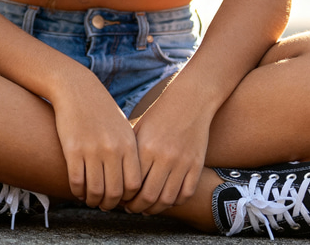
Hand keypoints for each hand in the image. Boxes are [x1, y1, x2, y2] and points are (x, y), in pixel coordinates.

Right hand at [50, 73, 141, 209]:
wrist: (76, 88)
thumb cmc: (100, 109)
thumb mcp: (121, 127)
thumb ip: (128, 152)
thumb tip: (131, 183)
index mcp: (128, 144)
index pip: (134, 185)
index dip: (128, 198)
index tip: (121, 199)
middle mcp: (113, 149)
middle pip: (115, 193)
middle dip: (109, 204)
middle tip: (103, 205)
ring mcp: (92, 150)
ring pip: (96, 191)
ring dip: (92, 200)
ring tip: (90, 199)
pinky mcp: (73, 149)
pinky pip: (77, 182)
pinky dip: (77, 191)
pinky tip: (77, 189)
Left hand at [125, 78, 208, 215]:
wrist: (190, 100)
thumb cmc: (159, 114)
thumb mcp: (140, 128)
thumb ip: (129, 150)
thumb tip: (113, 174)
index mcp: (145, 147)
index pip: (131, 184)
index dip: (124, 197)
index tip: (120, 200)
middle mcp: (163, 157)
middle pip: (148, 197)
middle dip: (137, 207)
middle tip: (132, 209)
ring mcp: (182, 163)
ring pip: (167, 200)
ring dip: (155, 209)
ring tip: (147, 208)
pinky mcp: (197, 165)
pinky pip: (185, 194)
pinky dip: (175, 202)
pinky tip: (166, 200)